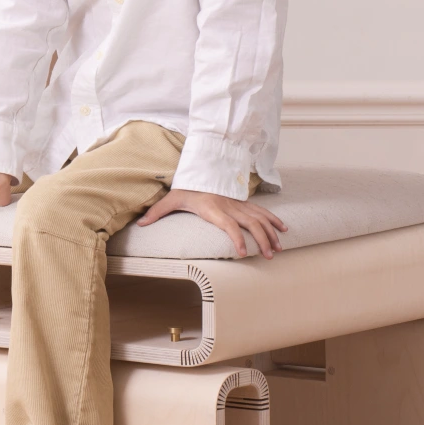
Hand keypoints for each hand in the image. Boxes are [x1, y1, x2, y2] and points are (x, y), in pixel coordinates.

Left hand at [136, 188, 287, 258]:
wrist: (201, 168)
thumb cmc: (186, 187)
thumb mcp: (171, 199)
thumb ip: (157, 212)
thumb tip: (140, 224)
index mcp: (213, 208)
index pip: (228, 224)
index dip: (236, 237)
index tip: (244, 252)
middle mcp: (229, 206)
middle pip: (251, 223)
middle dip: (262, 239)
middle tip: (269, 256)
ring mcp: (239, 204)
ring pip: (260, 218)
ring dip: (271, 233)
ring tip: (279, 248)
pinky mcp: (243, 203)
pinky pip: (262, 211)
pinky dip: (274, 220)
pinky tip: (283, 229)